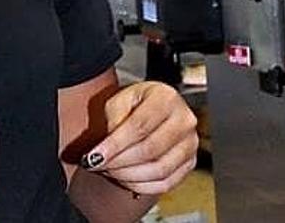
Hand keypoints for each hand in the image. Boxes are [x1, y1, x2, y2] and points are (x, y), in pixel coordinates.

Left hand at [80, 81, 197, 195]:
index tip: (94, 156)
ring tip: (108, 171)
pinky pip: (165, 183)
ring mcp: (190, 144)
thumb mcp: (119, 100)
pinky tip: (124, 179)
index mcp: (166, 98)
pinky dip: (141, 186)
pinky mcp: (190, 163)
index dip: (114, 145)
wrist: (154, 107)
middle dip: (119, 163)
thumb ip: (114, 120)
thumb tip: (107, 149)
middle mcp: (184, 120)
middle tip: (97, 165)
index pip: (139, 126)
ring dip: (128, 176)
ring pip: (158, 170)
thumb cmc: (135, 103)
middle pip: (150, 150)